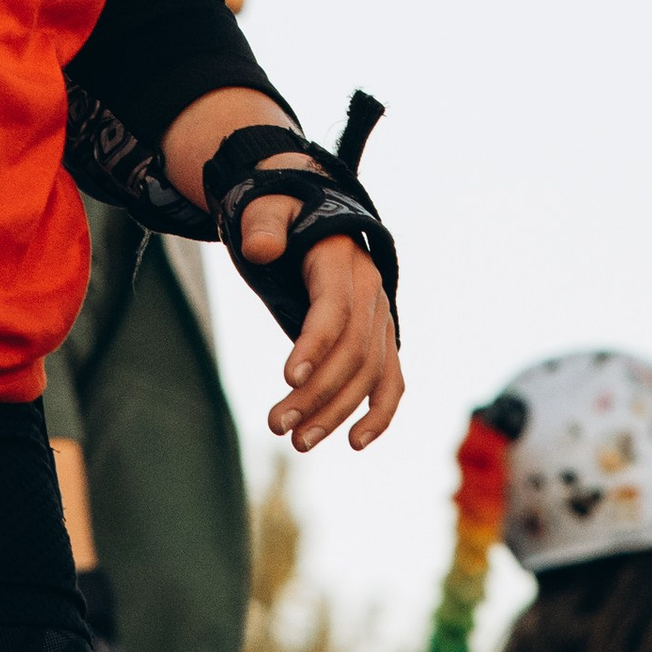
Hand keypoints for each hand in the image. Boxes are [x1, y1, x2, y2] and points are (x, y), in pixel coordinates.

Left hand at [255, 220, 400, 452]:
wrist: (313, 219)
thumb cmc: (283, 217)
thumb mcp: (267, 209)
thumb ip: (263, 224)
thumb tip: (261, 249)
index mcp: (342, 261)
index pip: (335, 308)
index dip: (315, 344)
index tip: (287, 379)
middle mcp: (370, 291)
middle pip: (352, 351)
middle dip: (317, 393)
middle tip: (277, 425)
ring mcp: (380, 318)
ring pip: (369, 373)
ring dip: (337, 412)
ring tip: (297, 442)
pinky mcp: (381, 339)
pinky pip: (391, 381)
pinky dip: (380, 414)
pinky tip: (354, 442)